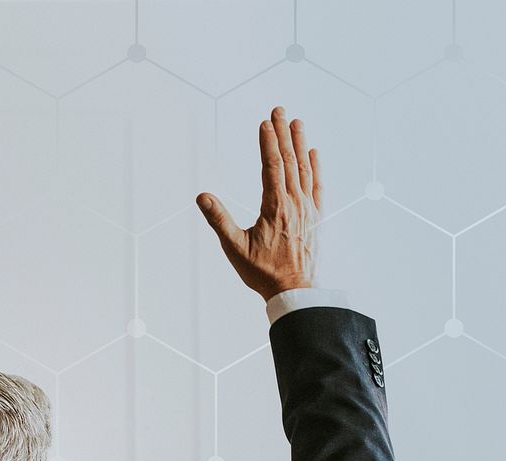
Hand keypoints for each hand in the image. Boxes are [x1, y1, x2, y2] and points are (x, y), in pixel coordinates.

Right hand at [197, 106, 321, 301]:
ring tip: (297, 123)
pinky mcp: (316, 217)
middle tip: (279, 110)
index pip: (272, 166)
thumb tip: (203, 196)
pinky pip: (317, 185)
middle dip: (283, 133)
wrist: (294, 290)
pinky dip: (315, 167)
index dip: (268, 142)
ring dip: (300, 144)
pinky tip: (314, 153)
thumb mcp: (234, 248)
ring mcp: (308, 208)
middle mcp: (295, 202)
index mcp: (275, 207)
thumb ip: (219, 219)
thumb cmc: (262, 272)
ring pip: (304, 168)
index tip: (265, 122)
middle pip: (289, 160)